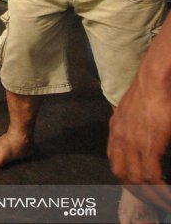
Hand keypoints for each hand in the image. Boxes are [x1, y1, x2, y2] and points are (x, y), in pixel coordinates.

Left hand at [108, 53, 170, 212]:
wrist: (153, 81)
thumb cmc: (148, 93)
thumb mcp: (131, 111)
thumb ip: (131, 127)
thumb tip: (140, 137)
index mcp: (115, 131)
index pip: (115, 163)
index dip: (126, 178)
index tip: (140, 188)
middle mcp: (120, 140)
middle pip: (123, 175)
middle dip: (138, 191)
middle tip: (154, 200)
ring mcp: (133, 143)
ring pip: (137, 179)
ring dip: (151, 194)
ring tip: (163, 200)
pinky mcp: (149, 145)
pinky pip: (151, 175)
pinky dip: (160, 187)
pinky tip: (166, 191)